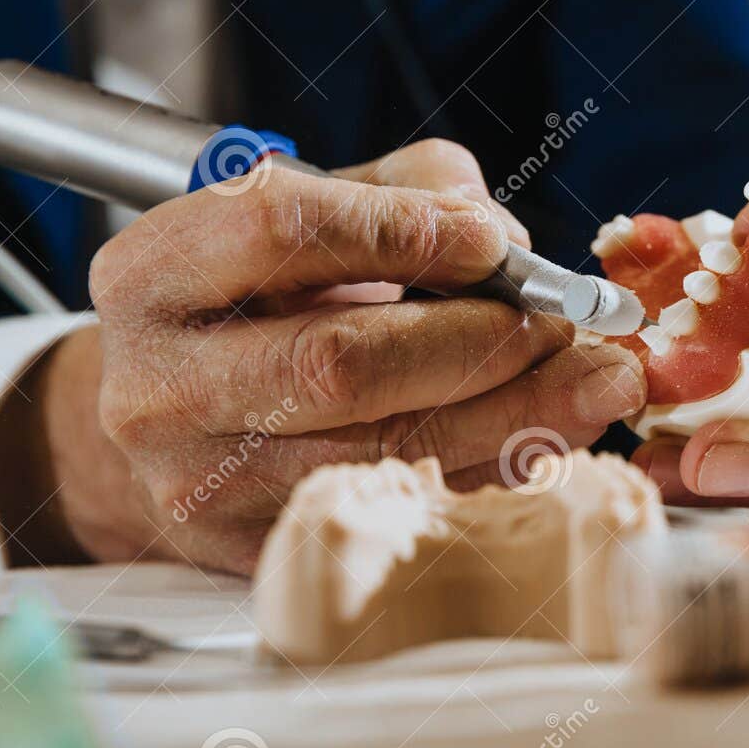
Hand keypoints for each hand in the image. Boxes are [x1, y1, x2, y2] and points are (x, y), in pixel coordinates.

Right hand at [0, 139, 643, 574]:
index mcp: (153, 274)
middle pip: (340, 363)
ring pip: (385, 451)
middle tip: (563, 321)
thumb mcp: (305, 213)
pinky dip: (493, 470)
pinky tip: (550, 436)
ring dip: (515, 412)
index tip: (494, 239)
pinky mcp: (255, 554)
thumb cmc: (254, 301)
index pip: (280, 230)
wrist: (169, 419)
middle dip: (478, 338)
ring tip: (595, 377)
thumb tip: (509, 242)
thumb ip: (406, 193)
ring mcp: (201, 486)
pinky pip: (402, 512)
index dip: (404, 230)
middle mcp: (159, 386)